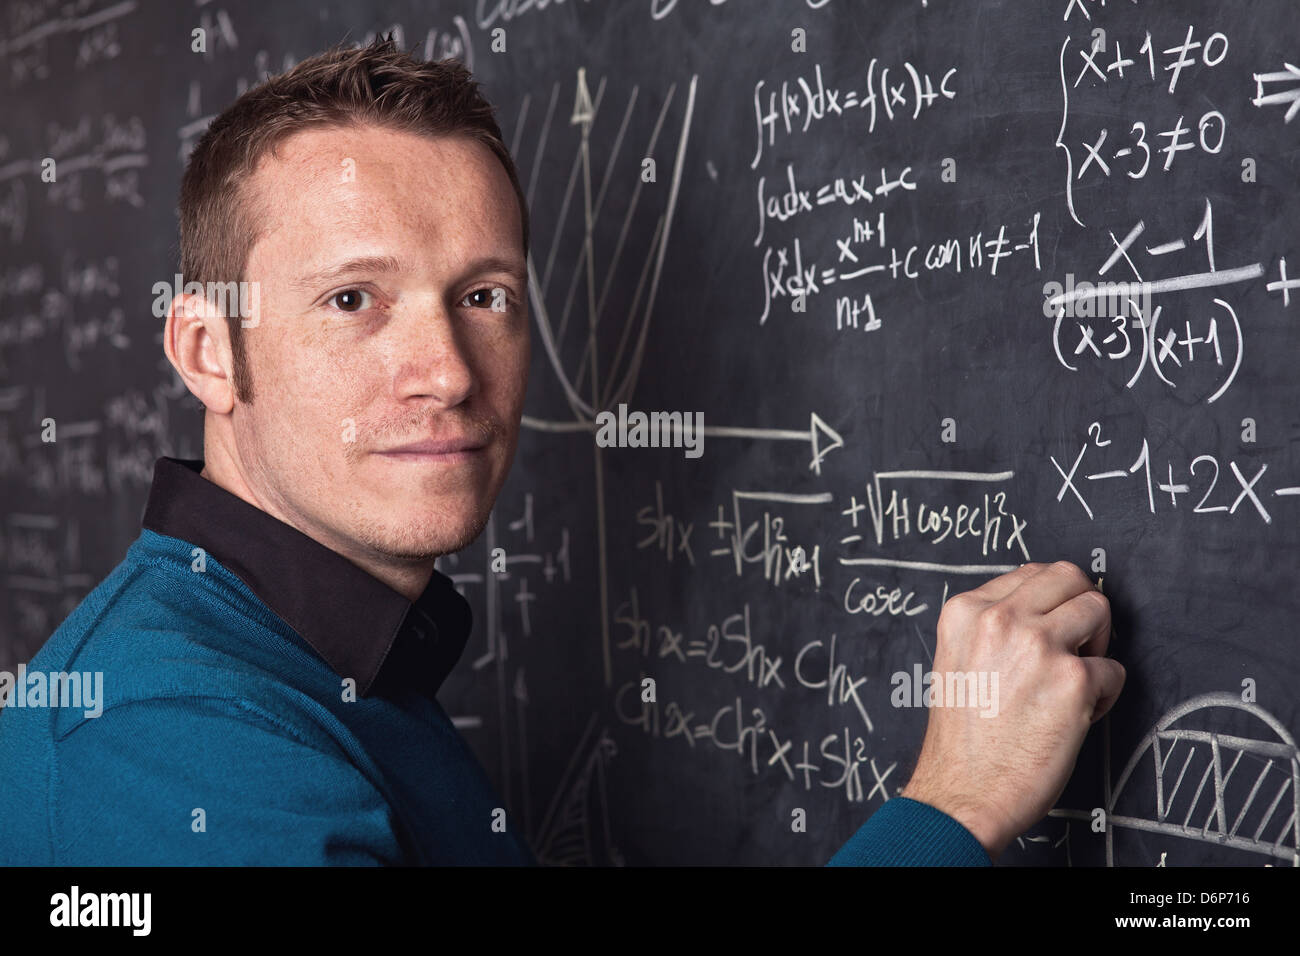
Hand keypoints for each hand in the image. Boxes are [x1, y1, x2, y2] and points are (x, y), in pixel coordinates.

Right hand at [900, 561, 1124, 860]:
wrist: (964, 792)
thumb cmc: (962, 738)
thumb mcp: (956, 659)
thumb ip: (989, 627)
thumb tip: (1040, 606)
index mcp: (966, 611)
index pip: (1030, 573)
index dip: (1049, 602)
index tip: (1051, 628)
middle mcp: (1000, 619)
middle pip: (1070, 577)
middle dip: (1081, 608)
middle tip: (1076, 644)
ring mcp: (1038, 646)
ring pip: (1099, 609)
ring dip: (1097, 644)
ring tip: (1076, 678)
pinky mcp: (1073, 680)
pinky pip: (1114, 669)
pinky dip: (1105, 695)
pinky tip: (1077, 715)